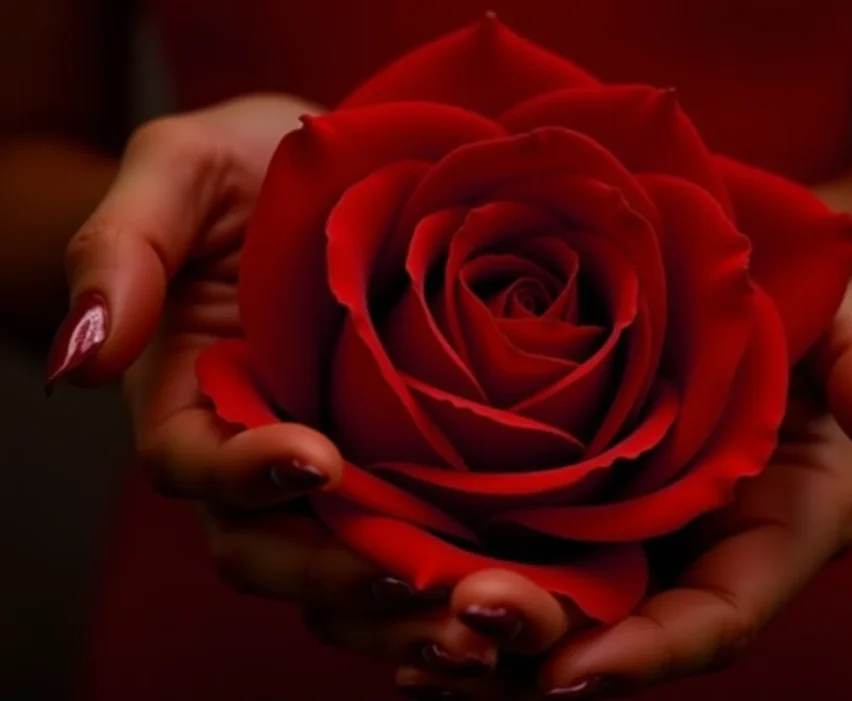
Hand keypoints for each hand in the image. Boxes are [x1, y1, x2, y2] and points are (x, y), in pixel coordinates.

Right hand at [45, 95, 562, 667]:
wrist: (345, 165)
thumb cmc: (250, 163)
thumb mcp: (181, 170)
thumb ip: (119, 250)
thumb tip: (80, 357)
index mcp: (187, 395)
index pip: (192, 465)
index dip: (243, 476)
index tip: (315, 459)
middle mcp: (254, 449)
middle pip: (270, 549)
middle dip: (334, 576)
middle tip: (417, 584)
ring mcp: (334, 465)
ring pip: (343, 569)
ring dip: (401, 607)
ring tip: (476, 619)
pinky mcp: (403, 465)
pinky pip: (411, 544)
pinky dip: (445, 580)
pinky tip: (502, 594)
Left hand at [368, 283, 851, 699]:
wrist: (723, 267)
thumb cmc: (790, 290)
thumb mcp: (839, 313)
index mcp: (772, 527)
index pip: (714, 619)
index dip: (648, 656)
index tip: (570, 675)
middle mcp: (689, 548)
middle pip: (615, 631)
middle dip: (538, 647)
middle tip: (455, 632)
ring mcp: (619, 529)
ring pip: (550, 609)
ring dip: (476, 633)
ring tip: (404, 630)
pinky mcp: (556, 498)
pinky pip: (504, 554)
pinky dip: (449, 578)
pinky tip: (388, 579)